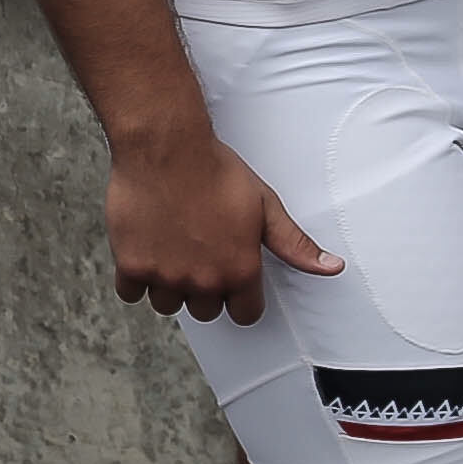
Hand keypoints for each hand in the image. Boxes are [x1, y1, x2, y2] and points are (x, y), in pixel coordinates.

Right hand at [105, 127, 340, 324]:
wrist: (165, 149)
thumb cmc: (214, 171)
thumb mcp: (265, 206)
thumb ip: (294, 244)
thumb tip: (332, 267)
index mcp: (239, 270)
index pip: (244, 314)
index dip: (239, 297)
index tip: (230, 280)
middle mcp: (203, 280)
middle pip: (205, 310)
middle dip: (204, 289)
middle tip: (199, 257)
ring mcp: (165, 275)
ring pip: (168, 304)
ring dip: (169, 287)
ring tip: (170, 255)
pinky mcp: (132, 264)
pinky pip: (131, 293)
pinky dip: (136, 280)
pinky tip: (145, 255)